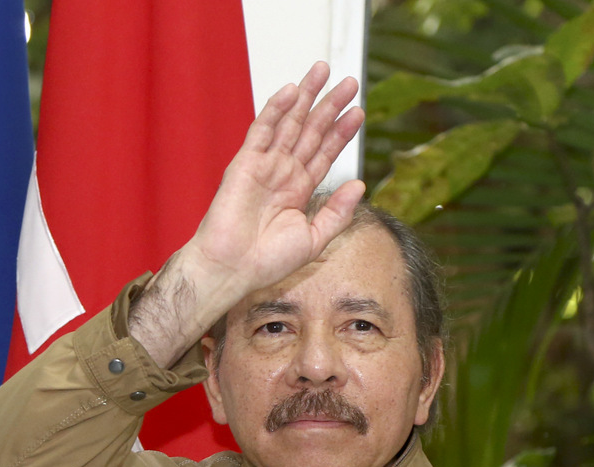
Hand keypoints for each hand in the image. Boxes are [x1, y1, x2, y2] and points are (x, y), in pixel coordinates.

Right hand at [129, 63, 364, 366]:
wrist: (234, 269)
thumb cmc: (268, 262)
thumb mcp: (314, 239)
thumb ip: (338, 212)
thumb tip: (360, 184)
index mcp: (298, 191)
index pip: (324, 154)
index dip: (342, 133)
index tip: (359, 112)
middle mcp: (283, 174)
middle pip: (311, 132)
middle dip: (330, 106)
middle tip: (349, 82)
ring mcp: (264, 166)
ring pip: (289, 123)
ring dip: (306, 97)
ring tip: (324, 71)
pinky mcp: (245, 163)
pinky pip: (261, 130)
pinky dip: (276, 110)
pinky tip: (292, 91)